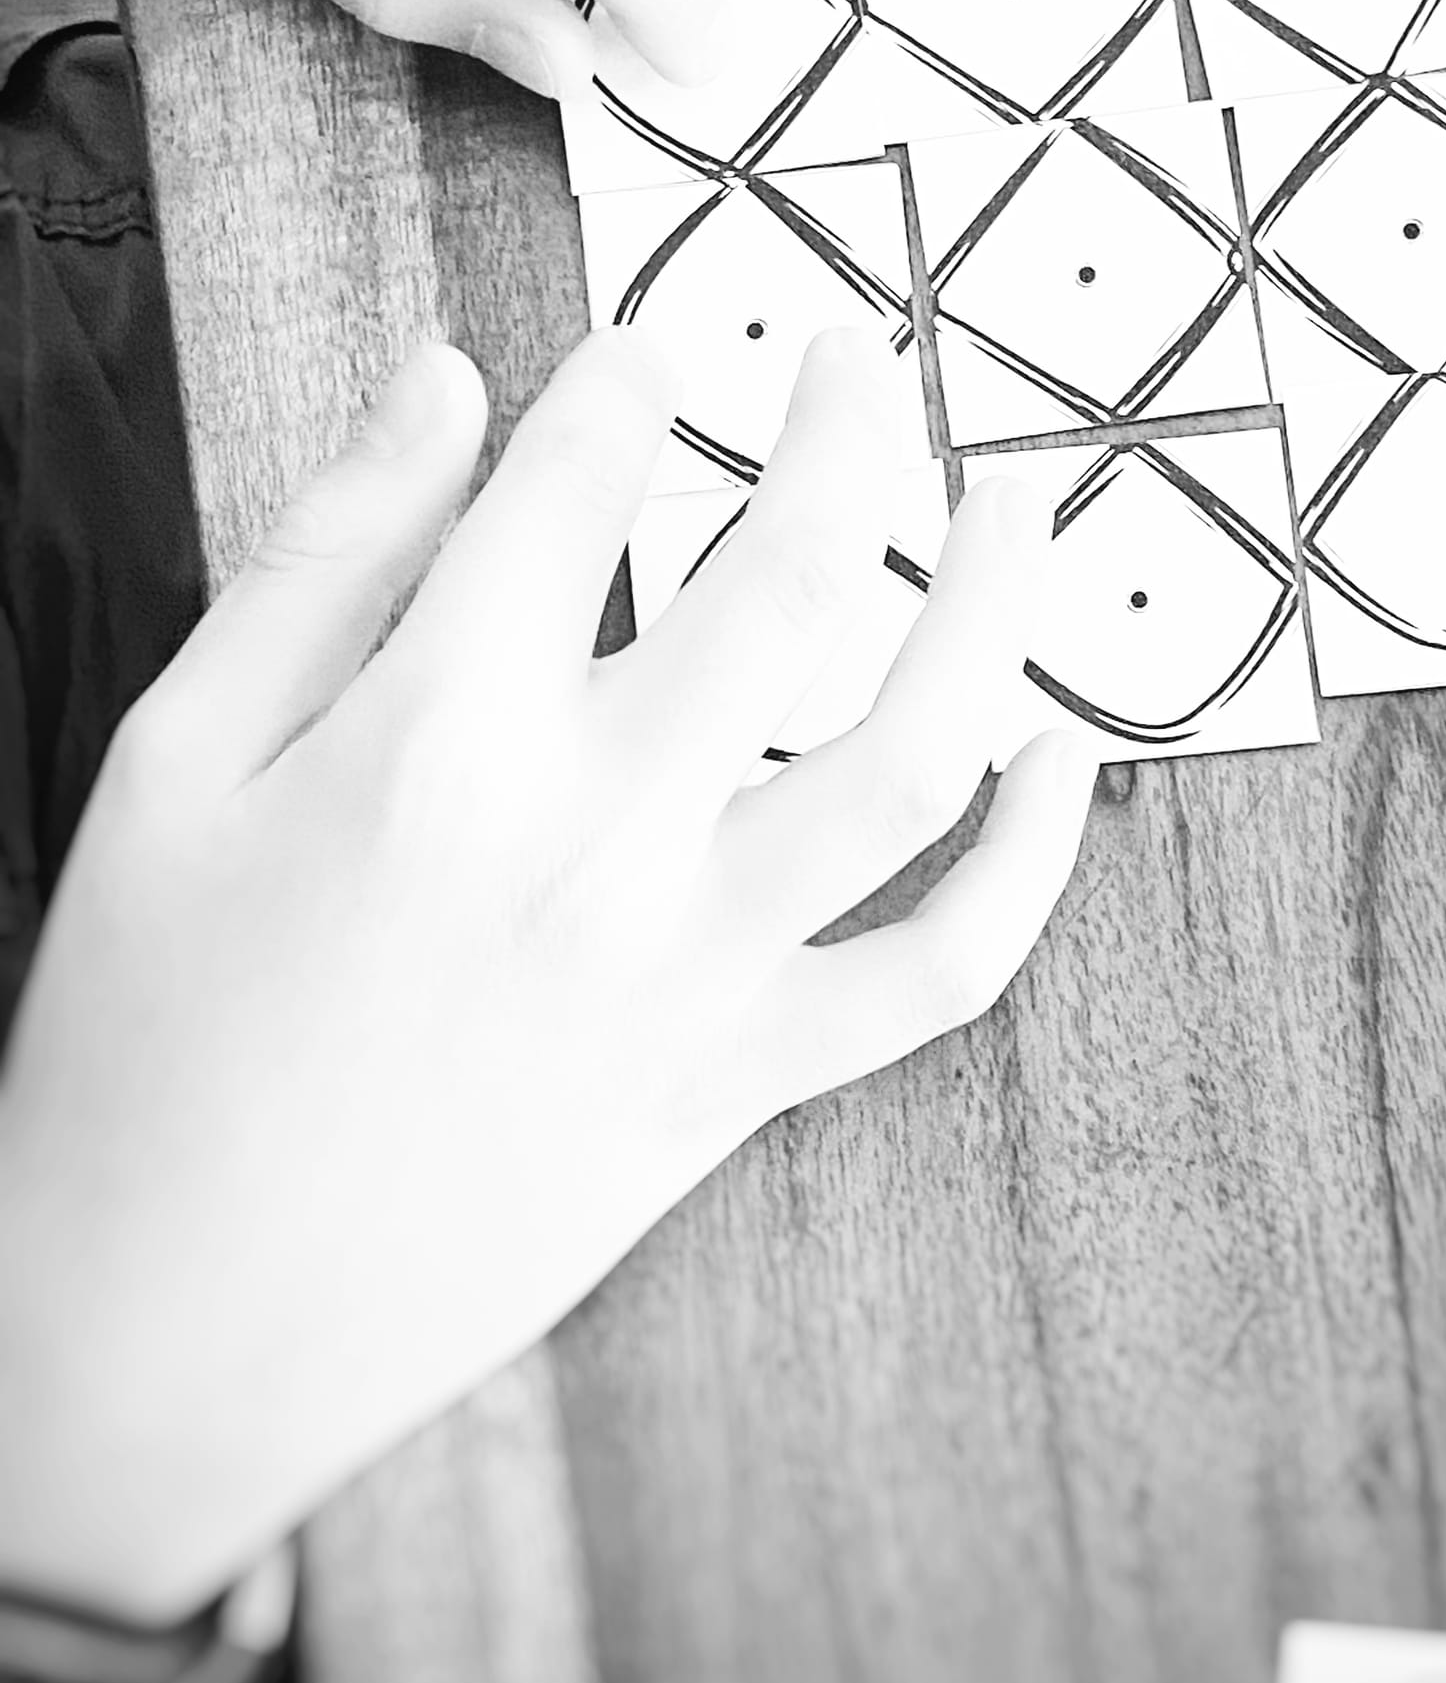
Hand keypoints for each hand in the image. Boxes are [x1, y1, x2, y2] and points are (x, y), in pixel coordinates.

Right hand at [0, 327, 1094, 1623]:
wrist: (165, 1331)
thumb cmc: (147, 1038)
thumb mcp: (177, 759)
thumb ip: (329, 552)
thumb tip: (448, 379)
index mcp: (434, 741)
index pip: (583, 480)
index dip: (624, 381)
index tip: (646, 350)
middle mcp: (596, 839)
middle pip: (792, 570)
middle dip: (846, 422)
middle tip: (857, 353)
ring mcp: (693, 968)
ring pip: (915, 751)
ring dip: (994, 604)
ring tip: (1016, 501)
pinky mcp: (741, 1080)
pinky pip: (937, 970)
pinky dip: (1027, 867)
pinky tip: (1059, 760)